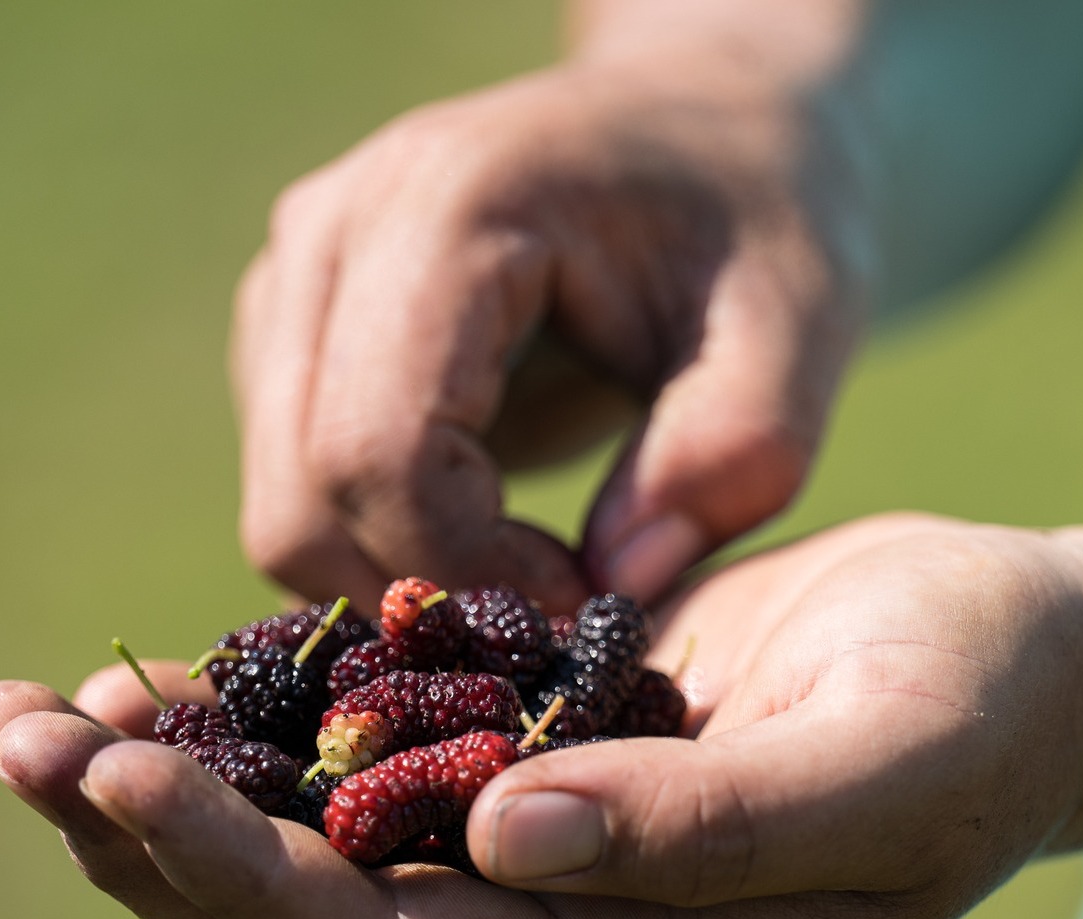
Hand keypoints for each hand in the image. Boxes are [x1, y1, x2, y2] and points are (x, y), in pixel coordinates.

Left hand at [0, 513, 1082, 918]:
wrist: (1003, 665)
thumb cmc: (974, 710)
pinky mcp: (510, 759)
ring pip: (297, 852)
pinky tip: (149, 675)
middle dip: (147, 841)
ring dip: (157, 788)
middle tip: (9, 738)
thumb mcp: (877, 765)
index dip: (240, 883)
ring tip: (21, 714)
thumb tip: (511, 840)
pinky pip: (345, 765)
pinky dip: (239, 726)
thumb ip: (711, 827)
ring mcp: (518, 849)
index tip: (116, 779)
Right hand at [232, 53, 869, 613]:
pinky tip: (485, 535)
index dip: (472, 571)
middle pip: (304, 501)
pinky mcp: (286, 337)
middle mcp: (331, 234)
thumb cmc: (752, 224)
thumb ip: (732, 456)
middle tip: (552, 619)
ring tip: (531, 572)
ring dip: (399, 583)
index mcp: (445, 208)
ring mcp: (291, 284)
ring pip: (284, 514)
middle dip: (425, 598)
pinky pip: (297, 498)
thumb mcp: (798, 326)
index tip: (585, 609)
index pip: (381, 453)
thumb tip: (615, 592)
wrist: (698, 135)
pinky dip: (379, 552)